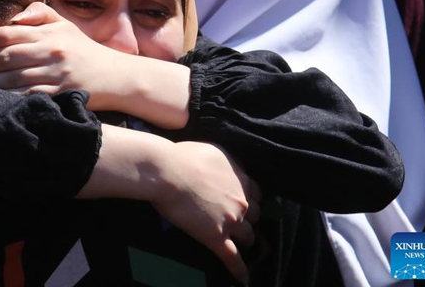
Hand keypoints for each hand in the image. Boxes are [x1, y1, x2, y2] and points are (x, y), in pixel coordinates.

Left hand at [0, 2, 126, 109]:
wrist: (116, 76)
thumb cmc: (83, 49)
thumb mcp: (63, 25)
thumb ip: (38, 13)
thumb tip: (13, 16)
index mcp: (46, 32)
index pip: (3, 33)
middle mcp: (49, 50)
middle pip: (1, 56)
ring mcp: (55, 73)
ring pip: (9, 78)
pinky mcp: (59, 93)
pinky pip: (25, 96)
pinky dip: (2, 98)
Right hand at [152, 141, 260, 284]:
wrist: (167, 172)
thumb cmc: (184, 157)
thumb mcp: (214, 151)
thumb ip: (228, 162)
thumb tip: (227, 169)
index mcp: (241, 178)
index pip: (257, 193)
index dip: (251, 199)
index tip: (246, 202)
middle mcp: (241, 200)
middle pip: (255, 215)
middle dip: (249, 219)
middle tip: (241, 222)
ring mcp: (231, 221)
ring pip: (248, 236)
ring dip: (246, 240)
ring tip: (242, 245)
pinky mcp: (216, 237)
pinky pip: (233, 258)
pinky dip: (240, 270)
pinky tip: (244, 280)